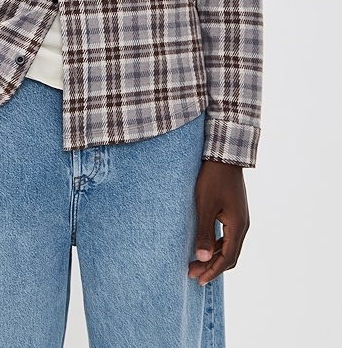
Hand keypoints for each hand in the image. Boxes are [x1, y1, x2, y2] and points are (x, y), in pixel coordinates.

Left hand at [188, 160, 249, 285]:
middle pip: (229, 255)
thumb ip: (204, 233)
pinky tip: (204, 245)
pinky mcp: (235, 211)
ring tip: (194, 262)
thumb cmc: (213, 179)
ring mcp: (240, 218)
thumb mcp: (205, 206)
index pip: (228, 258)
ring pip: (229, 245)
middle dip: (211, 267)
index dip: (213, 271)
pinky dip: (216, 245)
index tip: (198, 280)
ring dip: (213, 256)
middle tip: (192, 273)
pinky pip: (228, 236)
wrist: (224, 156)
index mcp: (238, 226)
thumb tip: (202, 259)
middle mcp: (242, 225)